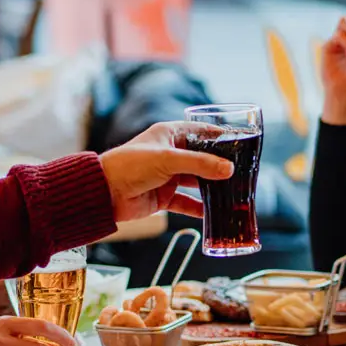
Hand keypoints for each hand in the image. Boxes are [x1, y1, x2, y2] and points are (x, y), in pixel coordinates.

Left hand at [99, 122, 233, 221]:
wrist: (104, 193)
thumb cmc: (129, 165)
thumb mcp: (168, 159)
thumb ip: (200, 164)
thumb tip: (228, 169)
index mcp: (169, 135)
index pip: (200, 132)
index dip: (220, 137)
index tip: (239, 143)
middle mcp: (170, 154)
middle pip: (202, 159)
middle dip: (219, 167)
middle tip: (240, 173)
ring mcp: (167, 176)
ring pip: (196, 182)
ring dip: (211, 188)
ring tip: (231, 193)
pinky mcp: (164, 196)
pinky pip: (186, 202)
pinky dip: (198, 208)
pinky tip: (211, 213)